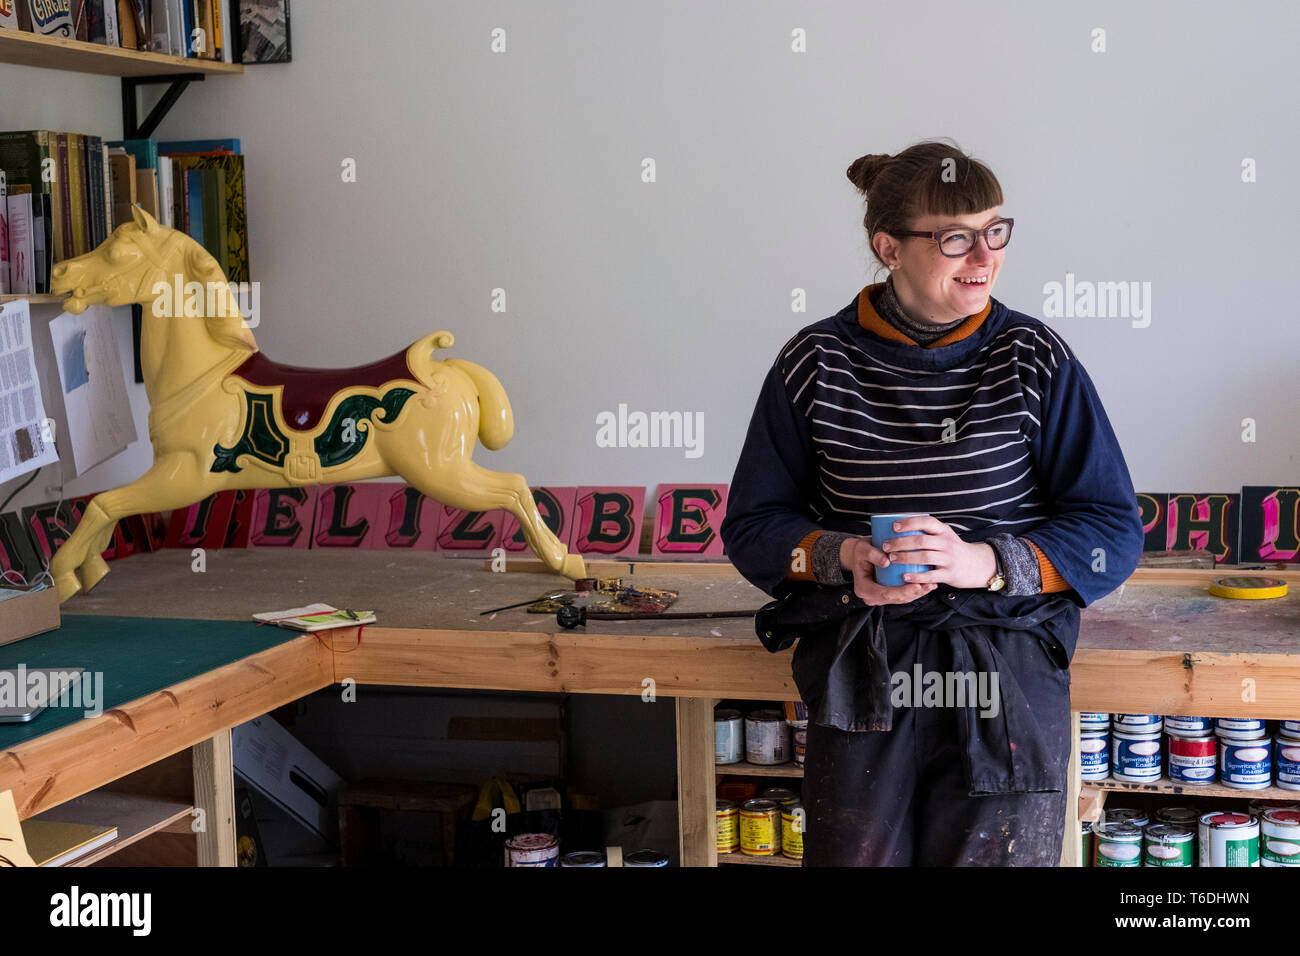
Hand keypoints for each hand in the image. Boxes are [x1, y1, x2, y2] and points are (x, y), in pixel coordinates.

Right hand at [839, 536, 936, 605]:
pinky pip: (903, 595)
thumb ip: (872, 554)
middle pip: (896, 599)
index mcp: (864, 589)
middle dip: (914, 594)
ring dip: (918, 593)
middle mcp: (872, 596)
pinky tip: (927, 585)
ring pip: (902, 599)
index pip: (884, 594)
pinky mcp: (889, 593)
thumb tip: (886, 562)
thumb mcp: (862, 549)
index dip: (901, 592)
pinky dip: (916, 591)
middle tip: (928, 585)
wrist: (859, 554)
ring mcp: (881, 597)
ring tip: (931, 585)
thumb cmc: (860, 551)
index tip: (915, 585)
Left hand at [877, 516, 997, 589]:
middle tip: (886, 546)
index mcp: (943, 531)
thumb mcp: (944, 535)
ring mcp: (949, 559)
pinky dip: (916, 576)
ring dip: (905, 557)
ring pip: (924, 557)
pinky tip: (904, 576)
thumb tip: (897, 525)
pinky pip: (931, 576)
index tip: (894, 526)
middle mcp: (947, 543)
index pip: (927, 522)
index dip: (910, 523)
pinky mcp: (949, 574)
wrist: (976, 565)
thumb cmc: (952, 549)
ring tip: (891, 559)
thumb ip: (927, 531)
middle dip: (901, 542)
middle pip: (921, 540)